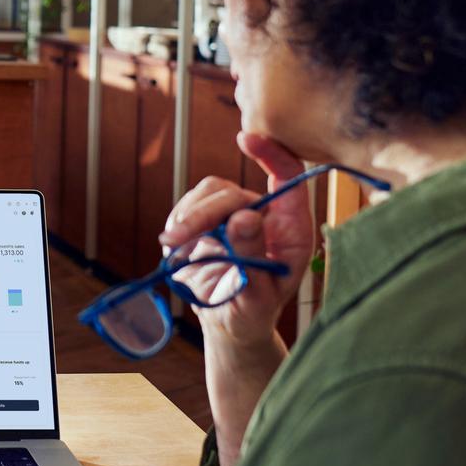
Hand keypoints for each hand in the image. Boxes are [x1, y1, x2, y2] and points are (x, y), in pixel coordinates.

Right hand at [161, 133, 321, 349]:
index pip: (288, 176)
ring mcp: (235, 216)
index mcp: (290, 230)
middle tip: (180, 236)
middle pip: (234, 192)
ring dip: (189, 216)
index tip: (245, 139)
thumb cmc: (253, 314)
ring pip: (210, 194)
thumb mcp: (258, 294)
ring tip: (174, 243)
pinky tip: (176, 243)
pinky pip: (190, 205)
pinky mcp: (209, 221)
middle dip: (205, 212)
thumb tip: (244, 215)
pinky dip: (179, 221)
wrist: (229, 326)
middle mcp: (265, 216)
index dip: (271, 153)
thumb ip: (252, 255)